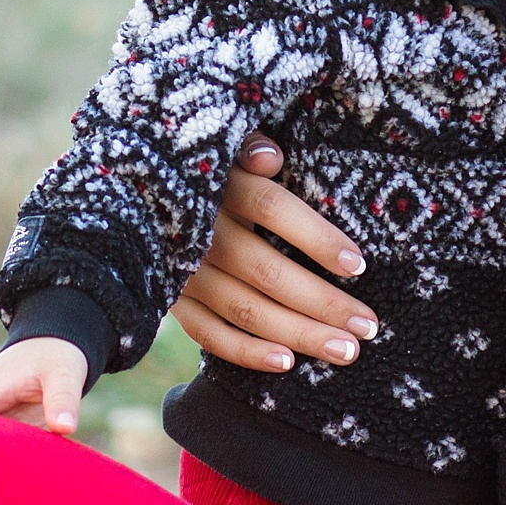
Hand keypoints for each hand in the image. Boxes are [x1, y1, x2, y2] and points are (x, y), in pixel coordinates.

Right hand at [171, 136, 380, 372]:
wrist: (137, 189)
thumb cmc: (207, 166)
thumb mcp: (225, 142)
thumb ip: (250, 145)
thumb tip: (270, 157)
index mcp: (220, 185)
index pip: (273, 210)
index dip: (317, 238)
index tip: (358, 265)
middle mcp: (199, 231)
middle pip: (268, 272)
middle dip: (323, 303)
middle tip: (368, 325)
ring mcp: (182, 269)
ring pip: (246, 309)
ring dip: (299, 334)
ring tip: (346, 351)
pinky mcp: (169, 298)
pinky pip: (207, 333)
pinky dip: (245, 352)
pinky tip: (287, 362)